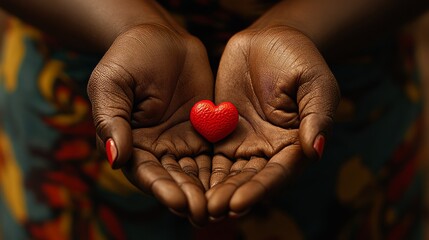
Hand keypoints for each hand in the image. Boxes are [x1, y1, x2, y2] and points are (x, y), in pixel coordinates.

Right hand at [87, 24, 212, 225]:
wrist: (160, 38)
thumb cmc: (128, 58)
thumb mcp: (111, 84)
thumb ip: (112, 120)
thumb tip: (115, 158)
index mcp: (131, 144)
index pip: (146, 172)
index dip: (162, 188)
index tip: (179, 201)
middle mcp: (158, 149)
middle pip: (174, 178)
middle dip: (189, 197)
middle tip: (205, 212)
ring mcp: (184, 141)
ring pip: (197, 171)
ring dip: (209, 189)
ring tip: (223, 205)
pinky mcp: (207, 131)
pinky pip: (217, 152)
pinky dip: (225, 168)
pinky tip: (237, 181)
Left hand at [206, 26, 339, 218]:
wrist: (270, 40)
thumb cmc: (299, 60)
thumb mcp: (316, 84)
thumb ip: (316, 116)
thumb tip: (314, 150)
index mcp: (293, 145)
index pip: (277, 173)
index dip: (258, 190)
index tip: (238, 204)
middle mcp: (268, 150)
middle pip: (249, 179)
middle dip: (230, 195)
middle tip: (210, 210)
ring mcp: (243, 142)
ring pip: (227, 172)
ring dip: (213, 188)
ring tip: (196, 204)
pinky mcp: (222, 131)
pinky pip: (209, 152)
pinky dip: (200, 168)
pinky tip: (186, 180)